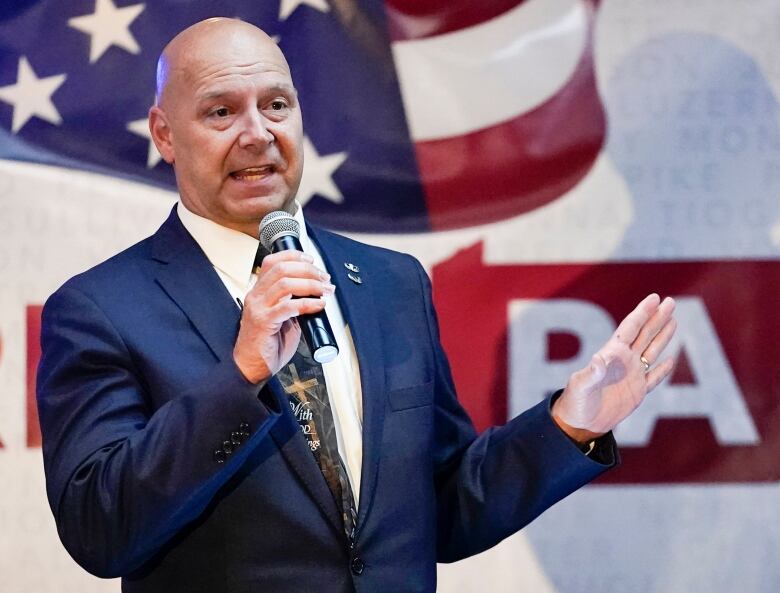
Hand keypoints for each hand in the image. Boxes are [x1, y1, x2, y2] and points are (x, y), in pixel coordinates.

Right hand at [233, 250, 334, 383]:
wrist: (250, 367)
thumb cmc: (266, 344)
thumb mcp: (282, 318)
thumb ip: (294, 304)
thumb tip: (317, 294)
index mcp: (259, 292)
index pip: (272, 261)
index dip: (293, 256)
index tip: (311, 260)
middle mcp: (256, 296)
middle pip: (282, 268)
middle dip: (308, 270)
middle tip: (324, 278)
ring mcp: (258, 308)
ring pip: (285, 284)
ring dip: (310, 284)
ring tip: (324, 290)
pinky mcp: (264, 322)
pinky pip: (288, 307)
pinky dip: (307, 303)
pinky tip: (318, 305)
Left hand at [552, 293, 676, 442]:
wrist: (580, 424)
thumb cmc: (575, 402)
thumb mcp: (581, 386)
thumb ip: (591, 373)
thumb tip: (599, 359)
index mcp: (611, 355)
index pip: (630, 328)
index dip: (642, 313)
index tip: (654, 298)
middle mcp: (623, 361)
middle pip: (645, 334)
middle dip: (658, 318)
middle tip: (671, 301)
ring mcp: (632, 375)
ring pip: (652, 351)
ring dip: (663, 336)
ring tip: (673, 320)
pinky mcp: (637, 392)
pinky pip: (654, 378)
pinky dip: (663, 369)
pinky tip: (671, 360)